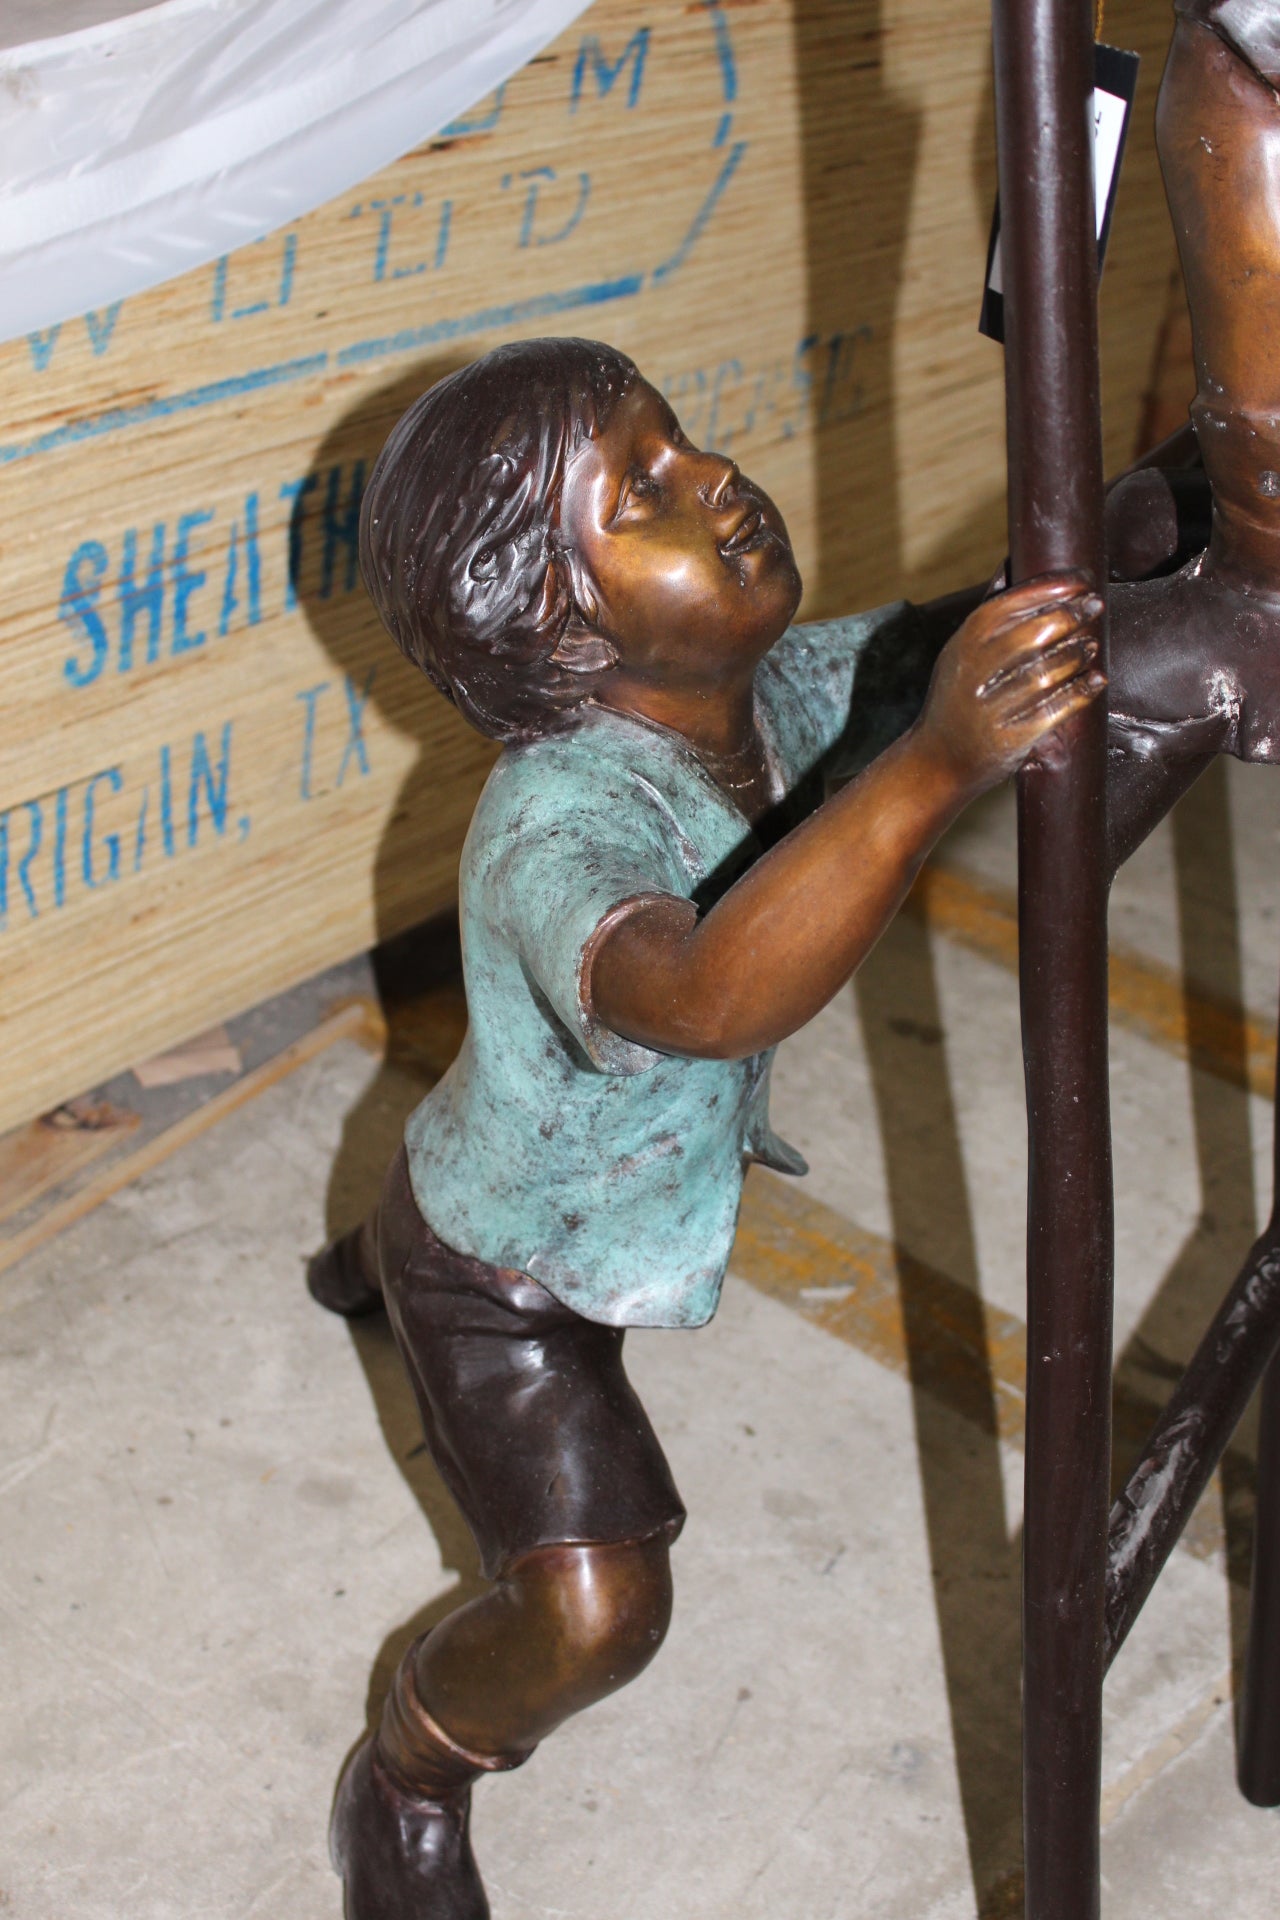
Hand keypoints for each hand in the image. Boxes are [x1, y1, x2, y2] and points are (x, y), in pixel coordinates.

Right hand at [913, 570, 1104, 796]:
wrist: (936, 762)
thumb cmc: (957, 700)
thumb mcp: (958, 655)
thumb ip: (988, 616)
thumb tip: (1012, 565)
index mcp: (964, 644)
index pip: (1010, 604)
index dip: (1050, 588)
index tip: (1081, 580)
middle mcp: (974, 673)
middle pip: (1033, 635)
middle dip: (1070, 616)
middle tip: (1095, 607)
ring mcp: (991, 707)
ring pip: (1046, 672)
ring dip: (1076, 654)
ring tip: (1092, 645)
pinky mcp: (1010, 738)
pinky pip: (1054, 710)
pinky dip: (1080, 693)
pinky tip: (1097, 680)